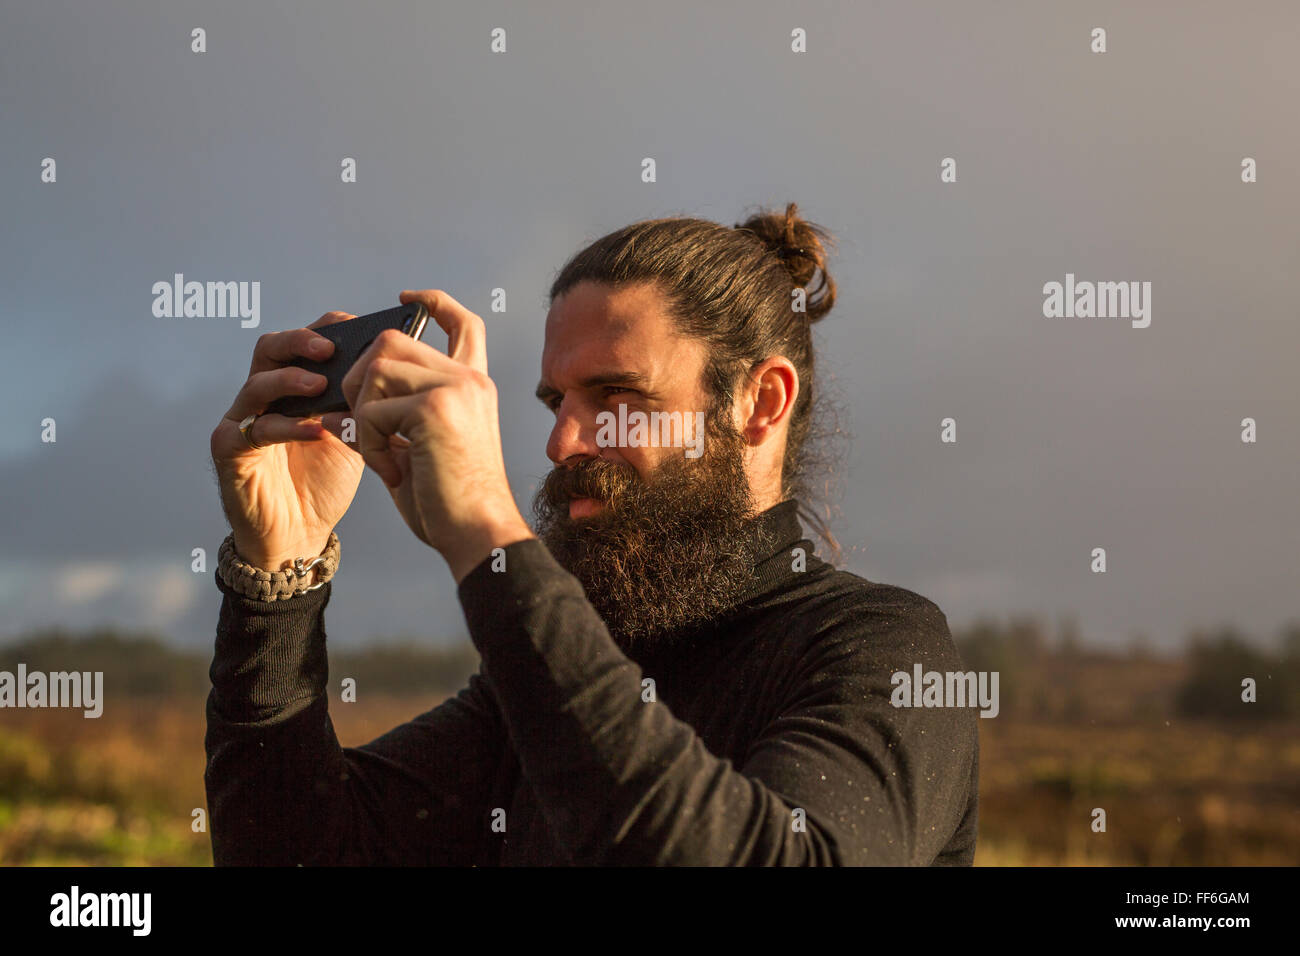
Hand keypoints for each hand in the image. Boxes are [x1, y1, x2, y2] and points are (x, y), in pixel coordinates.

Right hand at [210, 312, 365, 569]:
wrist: (299, 533)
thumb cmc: (323, 482)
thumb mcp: (352, 434)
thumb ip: (361, 403)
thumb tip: (391, 369)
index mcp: (292, 386)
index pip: (302, 342)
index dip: (326, 330)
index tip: (357, 328)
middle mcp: (263, 396)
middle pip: (272, 348)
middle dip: (301, 341)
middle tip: (330, 348)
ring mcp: (242, 421)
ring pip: (257, 383)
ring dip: (291, 380)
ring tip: (321, 384)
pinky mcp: (229, 450)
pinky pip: (254, 429)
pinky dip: (287, 426)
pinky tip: (315, 430)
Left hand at [340, 289, 532, 581]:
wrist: (479, 535)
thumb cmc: (451, 502)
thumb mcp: (425, 445)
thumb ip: (398, 411)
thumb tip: (344, 394)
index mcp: (474, 386)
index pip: (462, 323)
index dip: (434, 302)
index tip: (407, 297)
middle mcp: (469, 379)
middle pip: (392, 341)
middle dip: (360, 377)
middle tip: (361, 423)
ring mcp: (454, 389)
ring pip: (375, 370)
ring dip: (361, 415)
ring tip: (381, 455)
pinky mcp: (434, 409)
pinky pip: (370, 411)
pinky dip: (366, 444)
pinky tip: (392, 472)